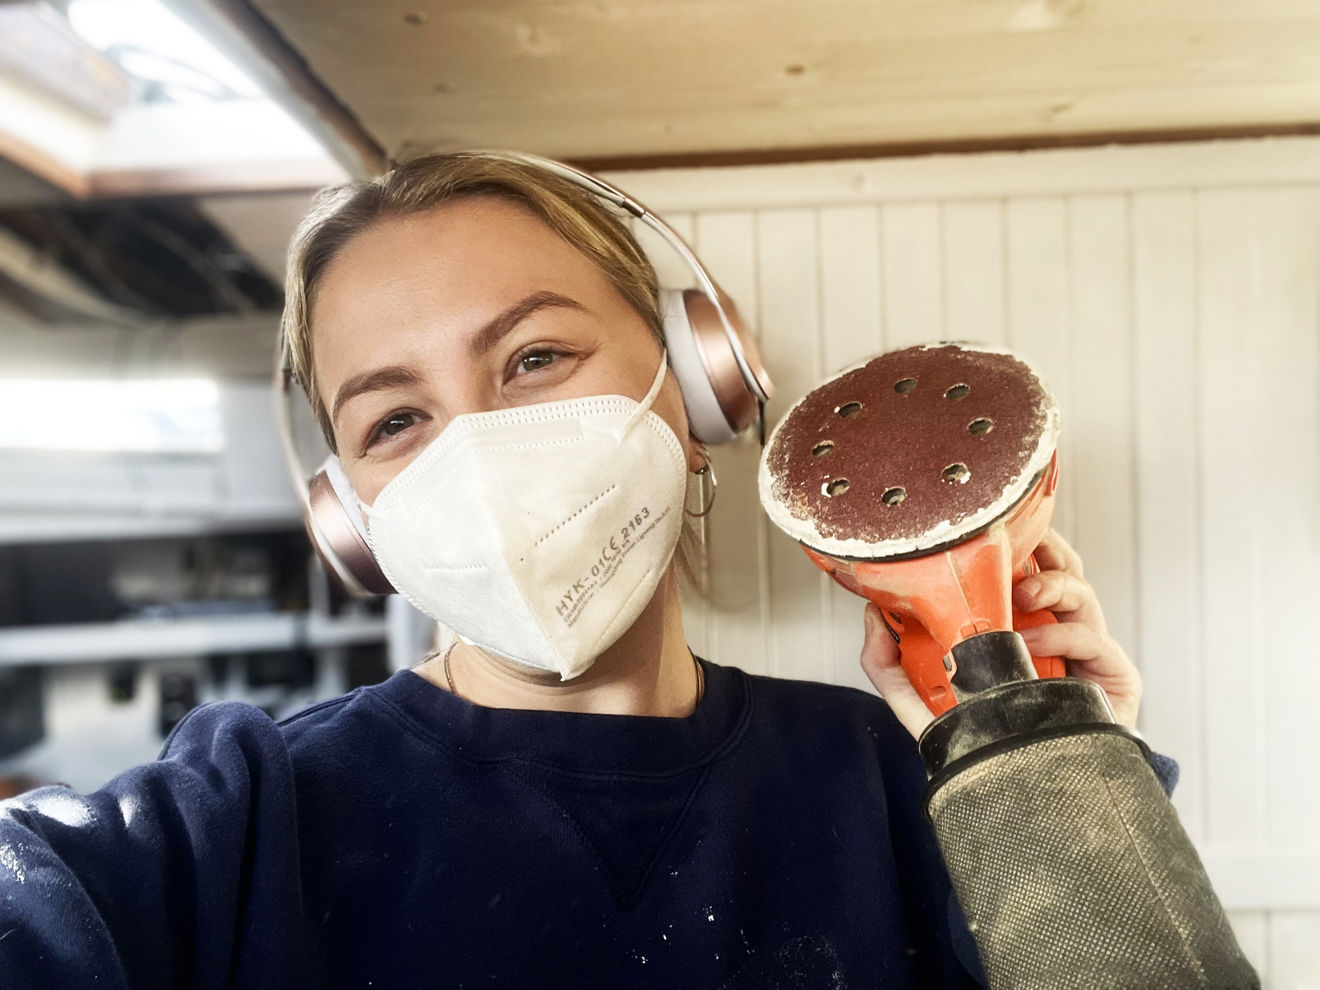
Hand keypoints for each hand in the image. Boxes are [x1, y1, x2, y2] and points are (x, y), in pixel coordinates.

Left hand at [859, 528, 1142, 738]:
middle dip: (1047, 549)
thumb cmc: (981, 746)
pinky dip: (1063, 635)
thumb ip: (889, 665)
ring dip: (1052, 585)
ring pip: (1084, 596)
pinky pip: (1096, 641)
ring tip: (1021, 595)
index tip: (992, 531)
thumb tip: (871, 616)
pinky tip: (1031, 644)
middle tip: (1018, 548)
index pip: (1030, 572)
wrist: (1021, 798)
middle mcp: (1057, 636)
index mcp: (1022, 629)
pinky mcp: (1114, 681)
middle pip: (1065, 571)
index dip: (1021, 545)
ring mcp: (1087, 656)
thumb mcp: (921, 703)